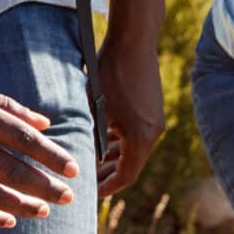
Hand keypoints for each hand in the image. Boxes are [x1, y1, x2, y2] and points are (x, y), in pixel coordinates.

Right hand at [0, 60, 79, 228]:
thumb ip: (5, 105)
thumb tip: (44, 122)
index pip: (22, 137)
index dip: (51, 155)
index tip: (74, 168)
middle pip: (10, 168)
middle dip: (44, 185)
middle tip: (69, 197)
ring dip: (20, 205)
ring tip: (43, 211)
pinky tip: (6, 221)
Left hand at [95, 34, 165, 192]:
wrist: (134, 40)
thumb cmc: (109, 73)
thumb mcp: (94, 109)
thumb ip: (90, 138)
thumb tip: (78, 161)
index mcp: (141, 137)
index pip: (126, 176)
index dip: (106, 188)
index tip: (89, 193)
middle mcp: (154, 132)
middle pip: (132, 165)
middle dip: (109, 175)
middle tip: (87, 181)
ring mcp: (156, 119)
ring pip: (134, 149)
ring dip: (114, 157)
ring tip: (92, 162)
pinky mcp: (153, 108)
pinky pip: (137, 134)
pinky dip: (121, 141)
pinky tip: (102, 139)